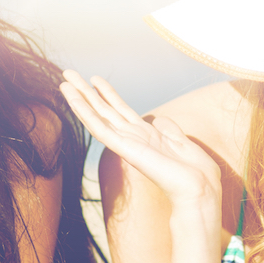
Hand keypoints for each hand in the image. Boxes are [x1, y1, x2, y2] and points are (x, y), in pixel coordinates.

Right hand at [61, 73, 220, 228]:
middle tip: (68, 73)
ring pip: (97, 117)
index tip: (95, 79)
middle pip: (104, 109)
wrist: (199, 189)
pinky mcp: (124, 149)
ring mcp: (127, 143)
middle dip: (86, 92)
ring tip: (64, 82)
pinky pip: (100, 129)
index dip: (107, 94)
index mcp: (145, 135)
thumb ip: (168, 129)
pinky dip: (85, 114)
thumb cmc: (194, 172)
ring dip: (79, 99)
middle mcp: (132, 138)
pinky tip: (74, 100)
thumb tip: (160, 119)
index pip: (120, 110)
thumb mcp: (181, 142)